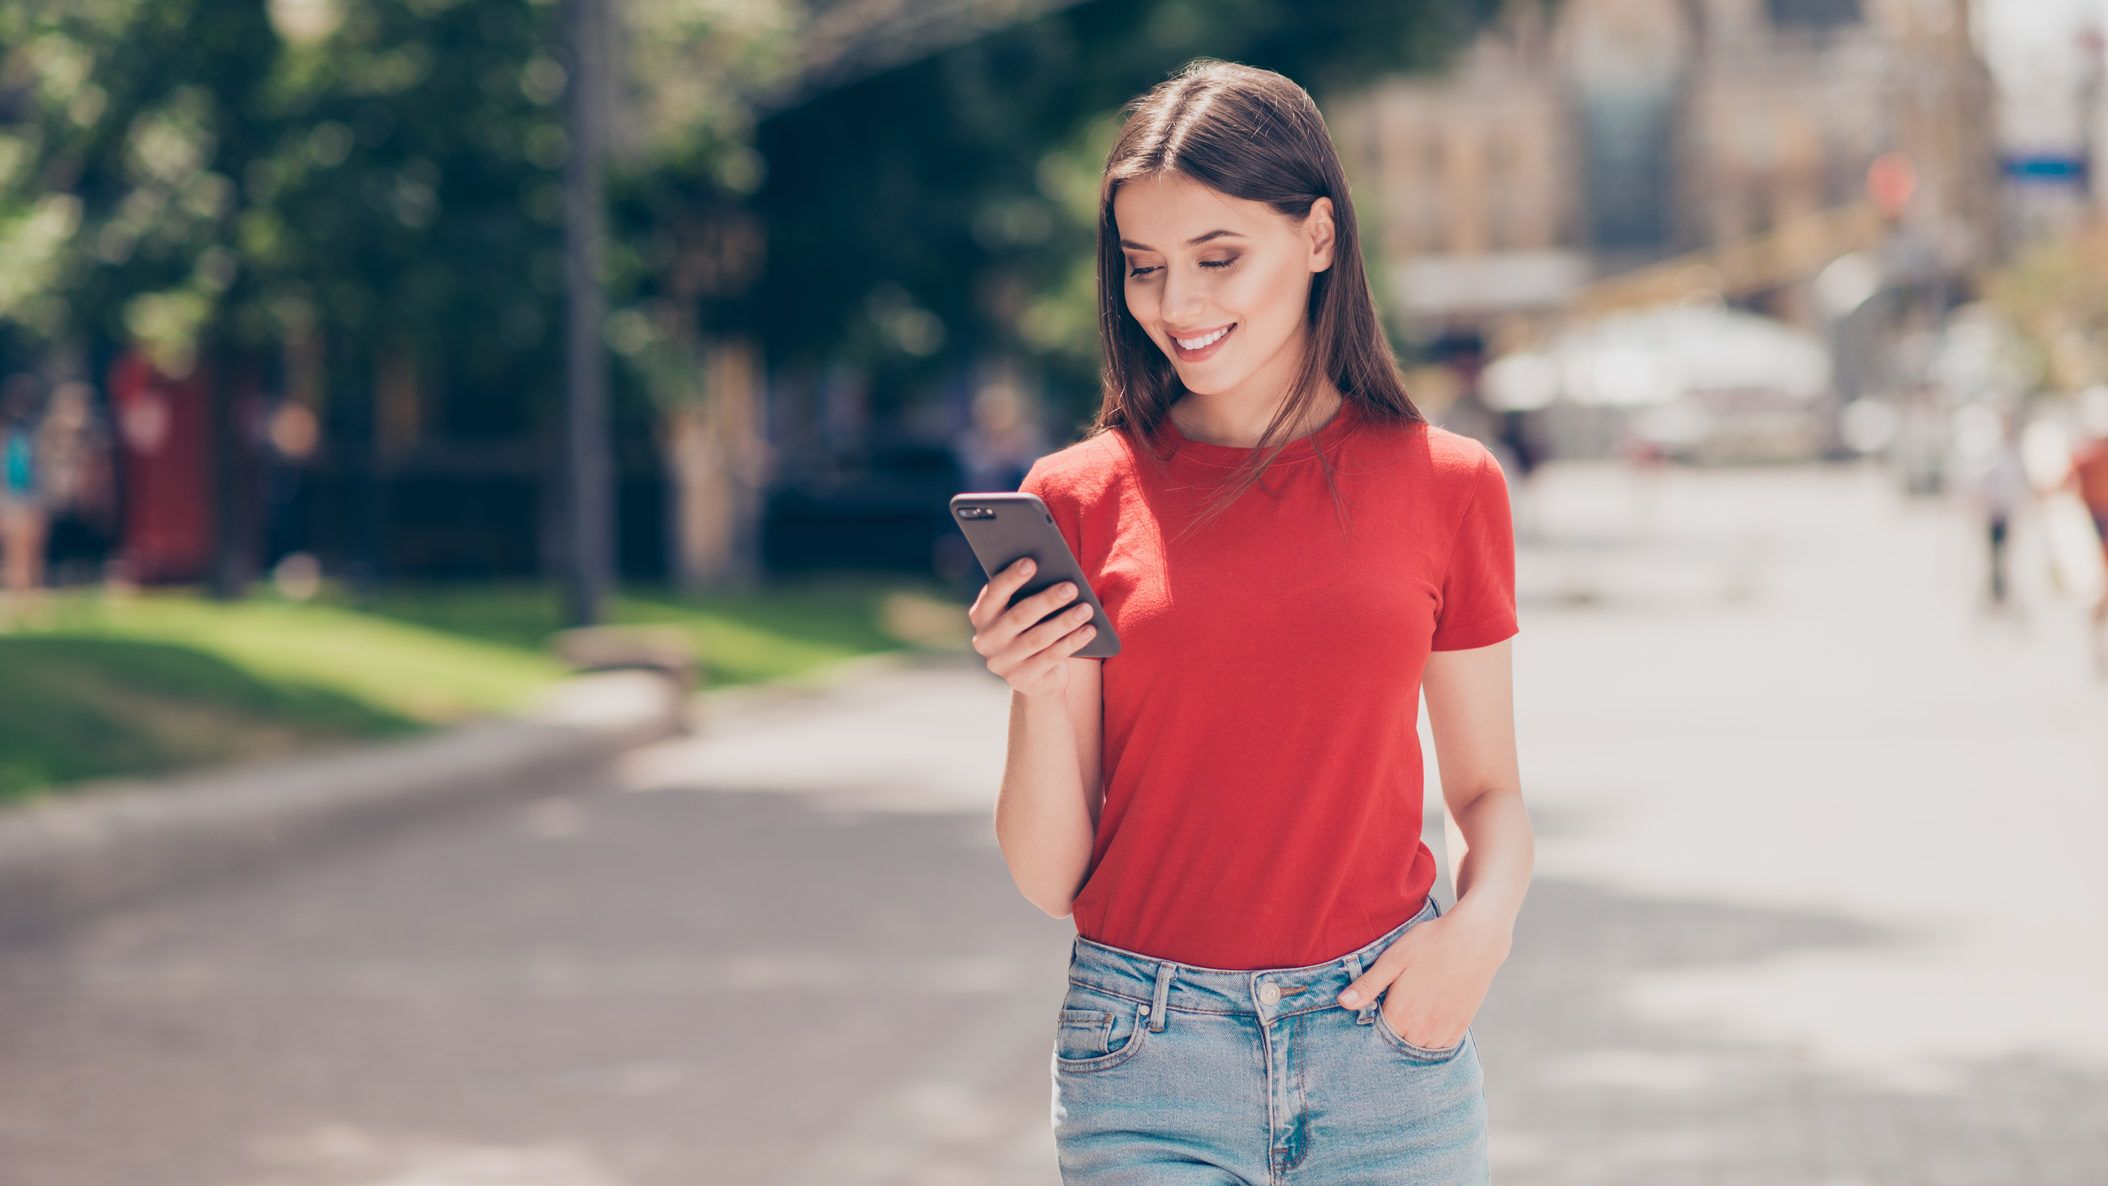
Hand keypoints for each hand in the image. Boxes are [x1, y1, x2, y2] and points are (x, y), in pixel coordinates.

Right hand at [968, 557, 1098, 698]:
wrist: (1036, 675)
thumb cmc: (1032, 628)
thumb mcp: (1025, 611)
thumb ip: (1028, 593)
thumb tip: (1055, 574)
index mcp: (981, 615)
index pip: (993, 593)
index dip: (1011, 578)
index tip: (1032, 562)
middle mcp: (986, 640)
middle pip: (1019, 616)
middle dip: (1047, 600)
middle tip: (1071, 587)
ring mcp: (1002, 663)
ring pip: (1037, 638)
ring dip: (1064, 622)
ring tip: (1086, 609)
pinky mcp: (1022, 679)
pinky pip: (1051, 658)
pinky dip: (1072, 642)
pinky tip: (1089, 630)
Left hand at [1335, 909, 1508, 1051]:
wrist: (1476, 939)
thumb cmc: (1430, 943)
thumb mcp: (1393, 959)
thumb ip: (1368, 985)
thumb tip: (1342, 1003)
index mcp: (1401, 1013)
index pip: (1376, 1035)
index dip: (1372, 1023)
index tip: (1375, 1008)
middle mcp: (1422, 1029)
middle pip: (1397, 1044)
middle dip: (1391, 1031)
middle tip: (1394, 1005)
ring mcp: (1443, 1031)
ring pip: (1418, 1048)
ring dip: (1410, 1037)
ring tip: (1410, 1012)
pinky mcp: (1460, 1027)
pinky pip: (1439, 1047)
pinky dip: (1430, 1038)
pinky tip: (1426, 1020)